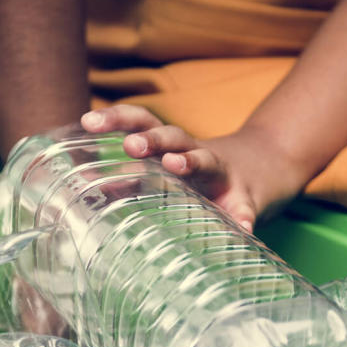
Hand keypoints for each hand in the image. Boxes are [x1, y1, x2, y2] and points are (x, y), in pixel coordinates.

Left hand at [81, 105, 308, 232]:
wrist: (263, 170)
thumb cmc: (200, 177)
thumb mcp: (167, 174)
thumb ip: (131, 179)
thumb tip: (84, 183)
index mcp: (172, 146)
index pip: (142, 123)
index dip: (116, 118)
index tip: (88, 120)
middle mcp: (196, 153)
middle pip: (172, 135)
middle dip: (152, 137)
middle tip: (131, 144)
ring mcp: (223, 174)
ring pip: (206, 159)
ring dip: (190, 160)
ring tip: (175, 165)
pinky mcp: (247, 198)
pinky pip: (245, 208)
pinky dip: (243, 217)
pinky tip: (242, 228)